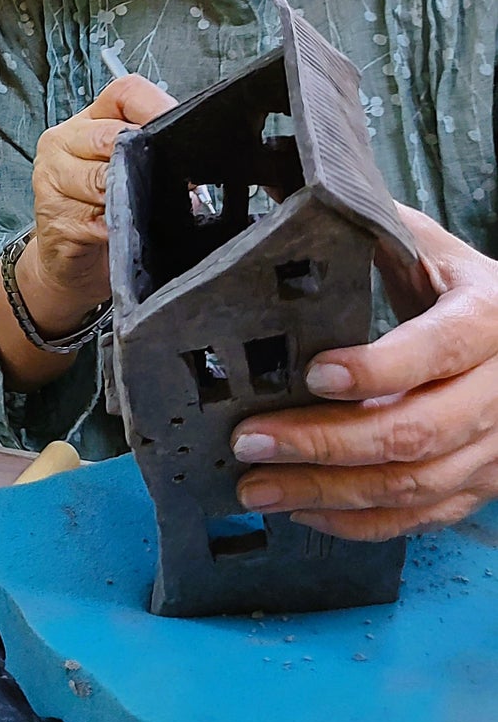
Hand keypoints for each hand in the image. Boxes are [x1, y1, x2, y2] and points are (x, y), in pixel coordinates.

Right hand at [22, 73, 175, 329]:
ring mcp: (51, 179)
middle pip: (110, 135)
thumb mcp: (128, 173)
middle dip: (142, 161)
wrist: (69, 264)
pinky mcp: (53, 218)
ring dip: (129, 198)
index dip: (157, 109)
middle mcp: (62, 143)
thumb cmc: (103, 212)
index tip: (179, 133)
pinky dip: (117, 227)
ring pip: (103, 179)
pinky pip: (97, 217)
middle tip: (163, 181)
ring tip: (138, 209)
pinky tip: (120, 232)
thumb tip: (191, 159)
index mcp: (85, 123)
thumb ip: (151, 155)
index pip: (124, 93)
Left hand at [233, 206, 497, 538]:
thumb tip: (284, 198)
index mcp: (489, 316)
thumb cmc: (458, 286)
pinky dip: (359, 522)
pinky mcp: (483, 483)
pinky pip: (422, 518)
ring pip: (414, 485)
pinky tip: (302, 509)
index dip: (380, 367)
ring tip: (254, 486)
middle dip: (325, 443)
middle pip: (418, 430)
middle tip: (249, 441)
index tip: (313, 373)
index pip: (440, 348)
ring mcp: (497, 445)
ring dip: (327, 492)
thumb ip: (372, 230)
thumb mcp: (429, 247)